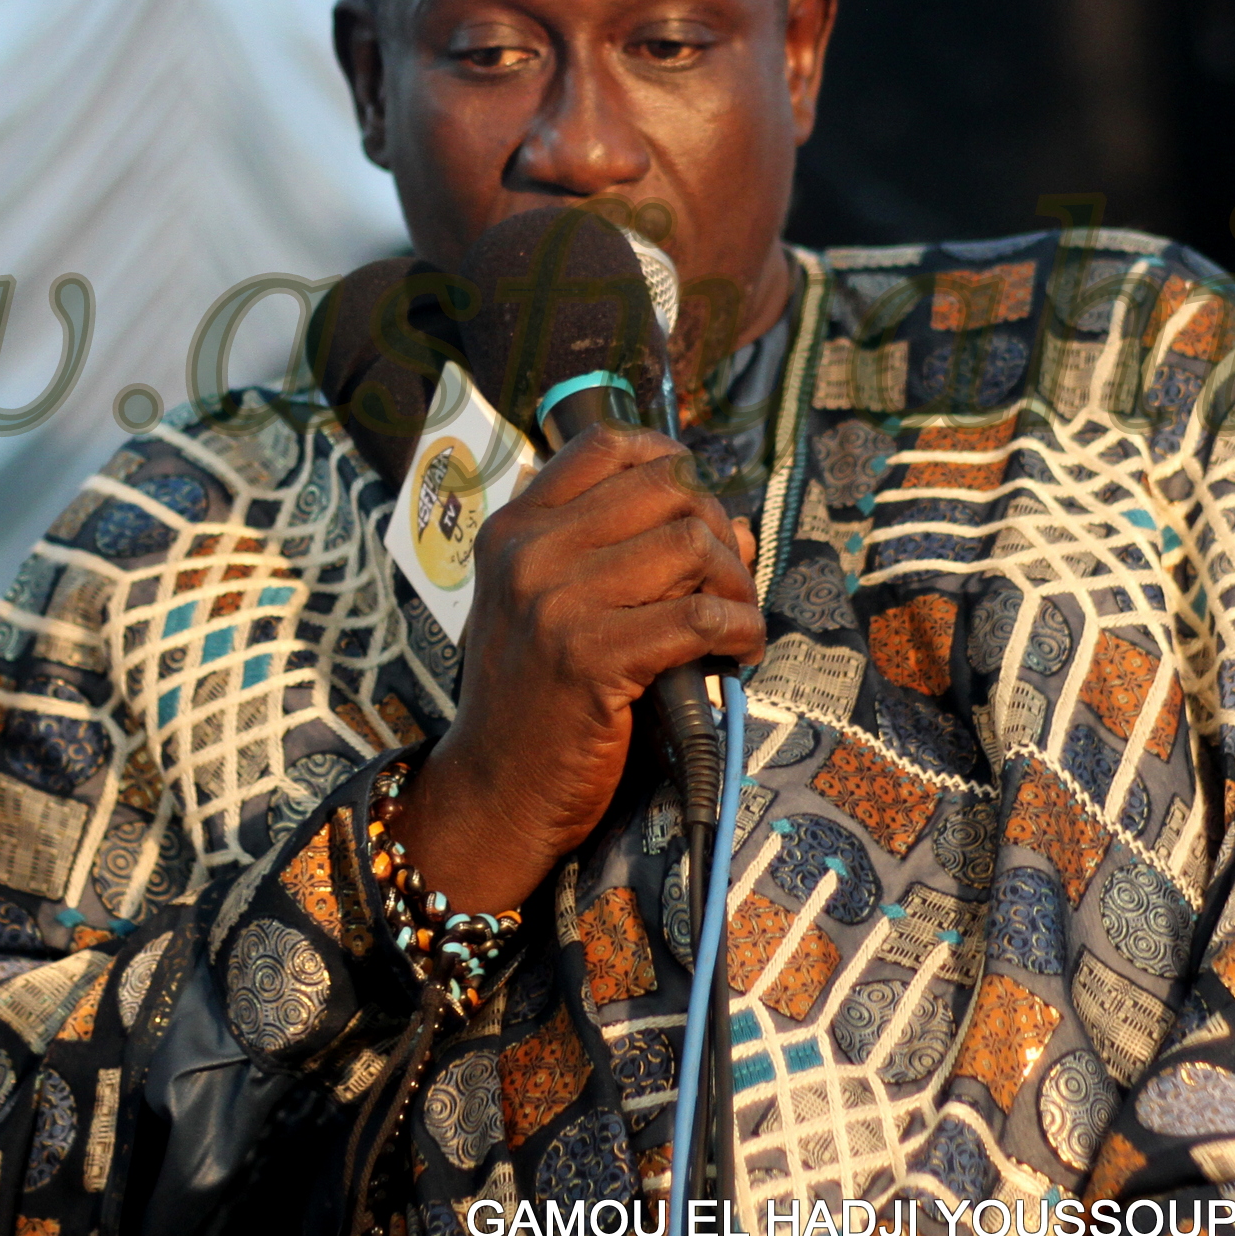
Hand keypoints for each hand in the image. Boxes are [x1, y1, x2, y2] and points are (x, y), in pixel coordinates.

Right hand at [390, 425, 761, 913]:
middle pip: (667, 488)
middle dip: (719, 528)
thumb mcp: (550, 605)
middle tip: (730, 579)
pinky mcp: (592, 658)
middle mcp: (529, 553)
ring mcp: (556, 603)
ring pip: (692, 544)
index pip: (605, 445)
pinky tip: (740, 652)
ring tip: (736, 621)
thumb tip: (734, 524)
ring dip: (737, 583)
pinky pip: (700, 615)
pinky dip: (740, 629)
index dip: (672, 459)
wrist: (494, 790)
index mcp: (514, 528)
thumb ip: (623, 553)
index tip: (701, 501)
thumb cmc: (535, 697)